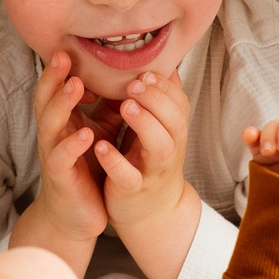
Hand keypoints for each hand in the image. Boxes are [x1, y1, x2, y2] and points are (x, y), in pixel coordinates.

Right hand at [14, 52, 108, 261]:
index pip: (56, 88)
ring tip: (76, 86)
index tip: (70, 46)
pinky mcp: (60, 177)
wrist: (78, 215)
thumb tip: (132, 74)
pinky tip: (86, 134)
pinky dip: (72, 144)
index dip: (60, 69)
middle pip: (45, 100)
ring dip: (62, 104)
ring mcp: (54, 155)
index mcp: (62, 121)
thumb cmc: (89, 168)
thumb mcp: (102, 131)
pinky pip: (62, 158)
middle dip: (53, 78)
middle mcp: (53, 134)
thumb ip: (110, 106)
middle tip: (64, 56)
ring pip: (50, 125)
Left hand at [94, 70, 203, 278]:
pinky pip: (128, 177)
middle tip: (134, 83)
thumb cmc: (149, 162)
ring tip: (124, 105)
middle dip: (156, 98)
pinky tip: (100, 146)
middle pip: (174, 120)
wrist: (151, 213)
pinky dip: (115, 162)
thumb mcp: (159, 130)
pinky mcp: (133, 191)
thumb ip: (160, 101)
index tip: (146, 71)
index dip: (164, 86)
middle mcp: (169, 149)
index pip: (179, 102)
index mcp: (173, 131)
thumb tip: (165, 65)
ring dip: (143, 123)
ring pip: (159, 146)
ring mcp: (152, 171)